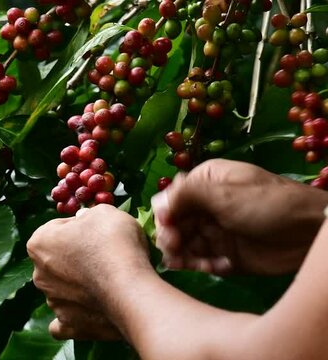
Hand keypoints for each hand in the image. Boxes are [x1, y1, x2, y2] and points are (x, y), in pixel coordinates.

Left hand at [27, 205, 151, 333]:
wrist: (131, 289)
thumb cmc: (114, 244)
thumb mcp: (104, 213)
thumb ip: (88, 215)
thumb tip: (83, 221)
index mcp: (39, 243)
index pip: (58, 229)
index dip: (80, 228)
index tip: (99, 232)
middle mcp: (39, 274)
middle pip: (58, 260)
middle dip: (76, 258)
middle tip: (105, 257)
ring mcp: (53, 302)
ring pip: (62, 290)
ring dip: (78, 286)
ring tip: (107, 283)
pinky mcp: (69, 325)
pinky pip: (64, 322)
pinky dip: (74, 316)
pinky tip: (87, 312)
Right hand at [152, 159, 327, 274]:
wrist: (310, 234)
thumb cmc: (268, 204)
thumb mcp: (224, 193)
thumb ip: (185, 195)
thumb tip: (155, 205)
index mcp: (205, 183)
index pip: (170, 200)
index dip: (164, 217)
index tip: (167, 231)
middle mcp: (206, 206)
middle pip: (174, 224)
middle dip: (172, 238)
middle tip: (174, 252)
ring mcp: (216, 231)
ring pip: (185, 245)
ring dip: (183, 255)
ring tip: (187, 264)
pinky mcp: (226, 255)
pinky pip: (202, 261)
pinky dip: (201, 266)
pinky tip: (211, 267)